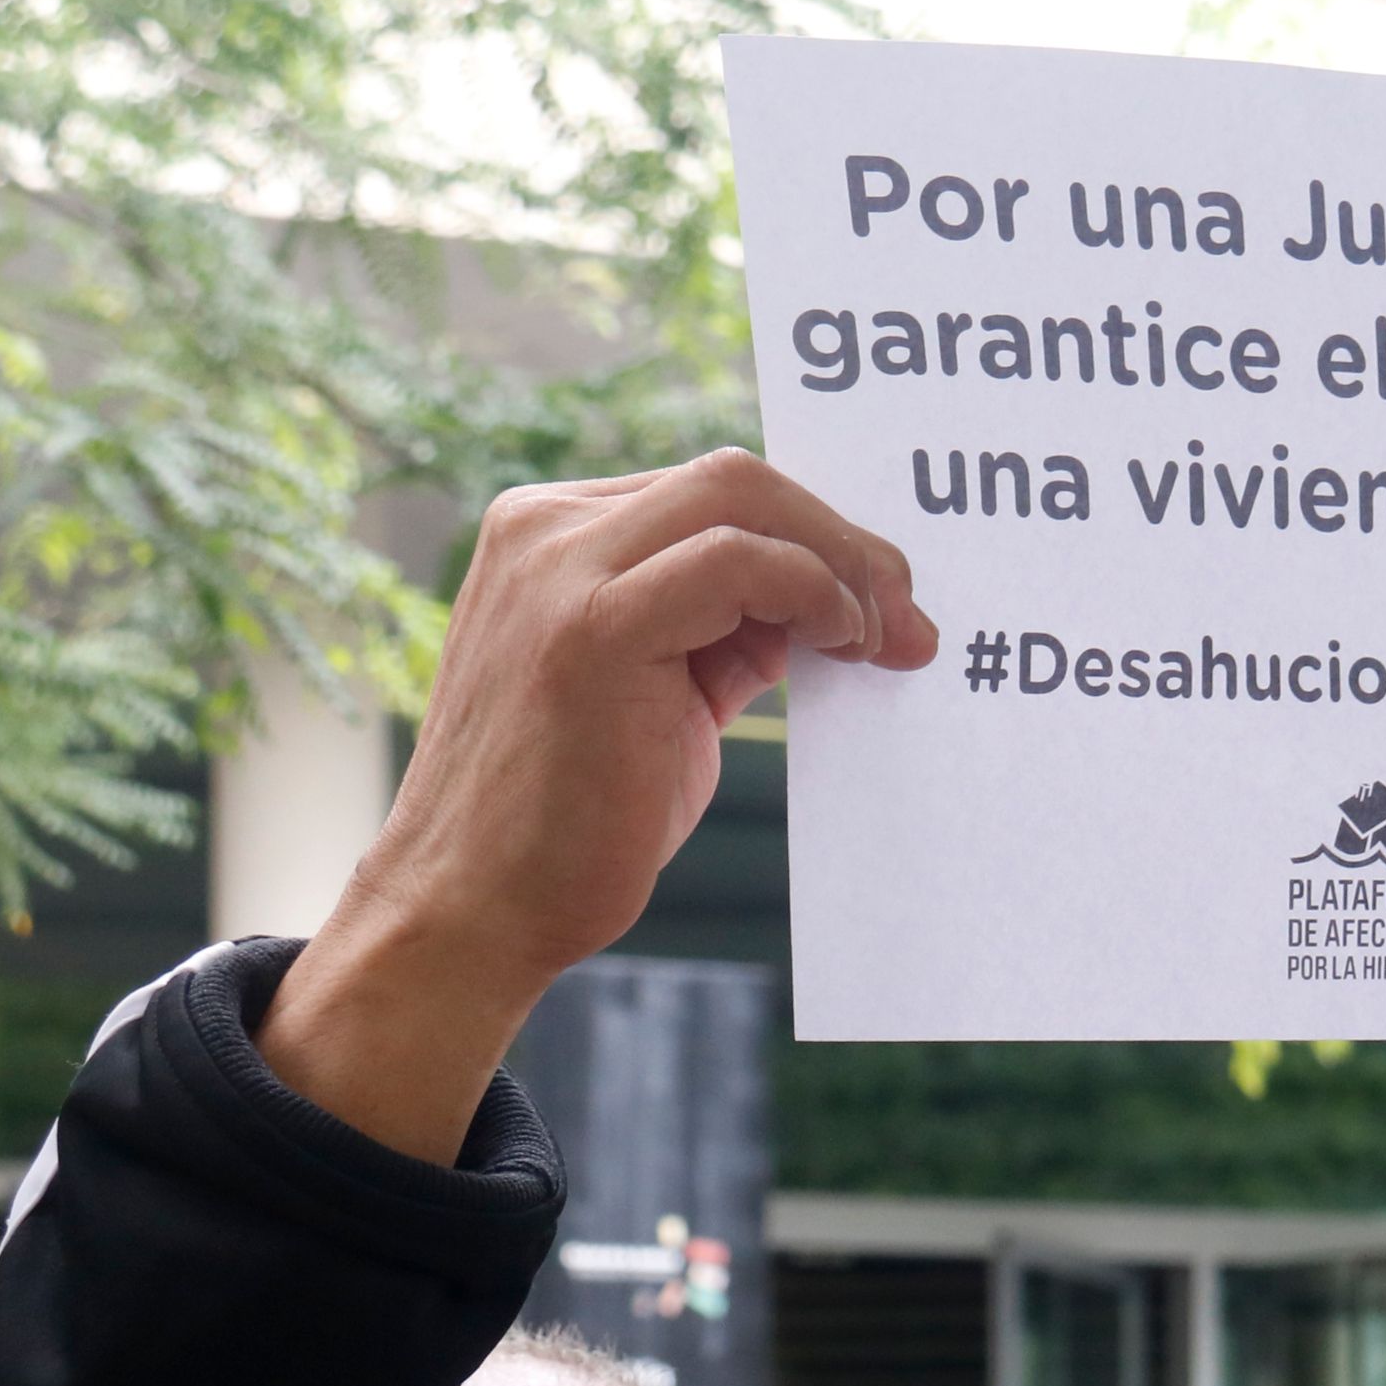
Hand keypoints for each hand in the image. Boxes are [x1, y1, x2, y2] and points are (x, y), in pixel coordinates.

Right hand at [262, 450, 935, 1160]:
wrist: (475, 907)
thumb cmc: (571, 819)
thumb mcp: (660, 695)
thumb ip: (721, 633)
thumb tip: (825, 605)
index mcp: (551, 537)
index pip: (709, 496)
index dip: (811, 538)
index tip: (883, 603)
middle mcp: (545, 532)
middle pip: (733, 479)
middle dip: (842, 539)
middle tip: (909, 613)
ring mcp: (559, 570)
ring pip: (740, 498)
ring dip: (841, 563)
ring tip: (888, 639)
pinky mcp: (592, 626)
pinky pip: (737, 562)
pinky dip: (813, 591)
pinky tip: (845, 645)